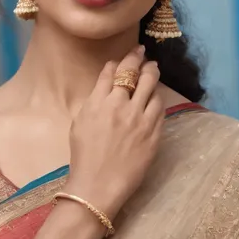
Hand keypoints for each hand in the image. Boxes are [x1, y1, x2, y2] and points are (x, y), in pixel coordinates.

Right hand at [66, 46, 162, 218]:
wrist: (98, 185)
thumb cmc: (83, 155)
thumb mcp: (80, 122)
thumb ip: (94, 100)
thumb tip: (106, 85)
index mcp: (98, 102)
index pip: (111, 72)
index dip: (118, 61)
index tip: (122, 58)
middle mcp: (120, 105)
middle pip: (133, 72)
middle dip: (138, 58)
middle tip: (142, 53)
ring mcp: (139, 119)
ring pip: (150, 86)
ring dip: (152, 73)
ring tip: (153, 68)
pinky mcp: (153, 133)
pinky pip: (159, 108)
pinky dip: (157, 97)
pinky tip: (156, 95)